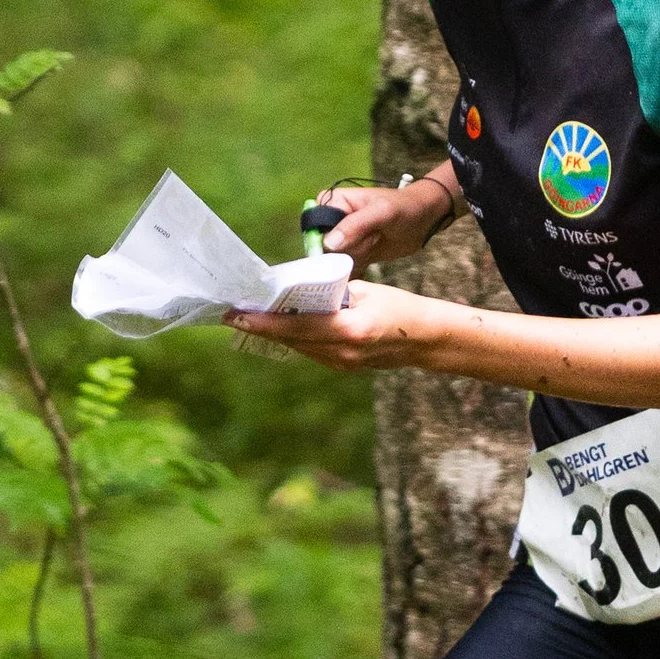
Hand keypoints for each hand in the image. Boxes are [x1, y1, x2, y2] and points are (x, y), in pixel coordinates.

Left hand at [225, 279, 455, 369]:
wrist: (425, 339)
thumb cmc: (399, 307)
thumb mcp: (365, 291)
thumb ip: (331, 294)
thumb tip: (299, 293)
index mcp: (349, 330)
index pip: (296, 327)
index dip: (263, 322)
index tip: (237, 315)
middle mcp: (341, 353)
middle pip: (291, 340)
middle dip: (261, 326)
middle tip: (234, 313)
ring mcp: (342, 364)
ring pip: (299, 346)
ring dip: (275, 332)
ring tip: (250, 317)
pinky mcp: (343, 367)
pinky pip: (311, 350)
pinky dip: (295, 337)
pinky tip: (282, 326)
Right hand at [304, 173, 456, 265]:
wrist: (425, 220)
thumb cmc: (404, 208)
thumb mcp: (381, 213)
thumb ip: (354, 225)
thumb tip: (327, 244)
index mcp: (332, 202)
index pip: (313, 226)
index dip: (323, 240)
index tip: (343, 246)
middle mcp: (332, 222)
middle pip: (323, 248)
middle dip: (345, 251)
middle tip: (370, 240)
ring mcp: (343, 240)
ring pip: (334, 261)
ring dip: (354, 259)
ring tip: (375, 243)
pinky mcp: (353, 255)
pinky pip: (344, 269)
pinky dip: (355, 271)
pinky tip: (370, 260)